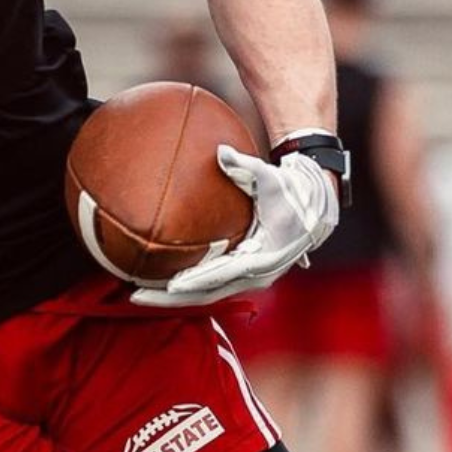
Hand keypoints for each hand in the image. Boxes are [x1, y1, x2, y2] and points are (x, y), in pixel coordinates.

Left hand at [131, 146, 339, 306]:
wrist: (315, 206)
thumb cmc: (293, 191)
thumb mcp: (271, 179)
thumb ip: (245, 167)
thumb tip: (221, 153)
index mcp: (263, 257)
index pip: (222, 274)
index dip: (194, 281)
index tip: (168, 285)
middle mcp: (256, 274)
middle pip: (207, 293)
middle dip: (171, 298)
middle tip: (136, 298)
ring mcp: (250, 277)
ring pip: (207, 293)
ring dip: (174, 297)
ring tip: (139, 296)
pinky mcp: (244, 273)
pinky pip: (211, 284)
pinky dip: (186, 287)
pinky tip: (159, 283)